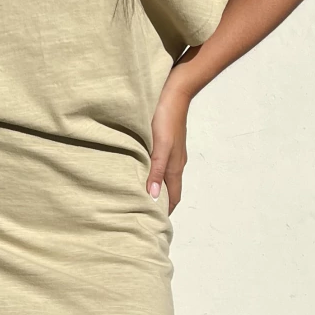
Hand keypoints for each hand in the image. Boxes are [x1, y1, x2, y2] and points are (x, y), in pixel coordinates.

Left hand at [147, 78, 189, 213]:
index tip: (154, 223)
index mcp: (175, 166)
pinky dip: (151, 173)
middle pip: (169, 189)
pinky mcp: (164, 141)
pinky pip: (159, 164)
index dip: (166, 210)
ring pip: (163, 176)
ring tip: (139, 196)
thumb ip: (156, 170)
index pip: (173, 197)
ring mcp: (171, 151)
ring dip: (154, 187)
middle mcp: (175, 162)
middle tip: (143, 213)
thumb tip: (154, 196)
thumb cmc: (165, 118)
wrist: (173, 91)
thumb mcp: (160, 146)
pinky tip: (139, 171)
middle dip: (160, 202)